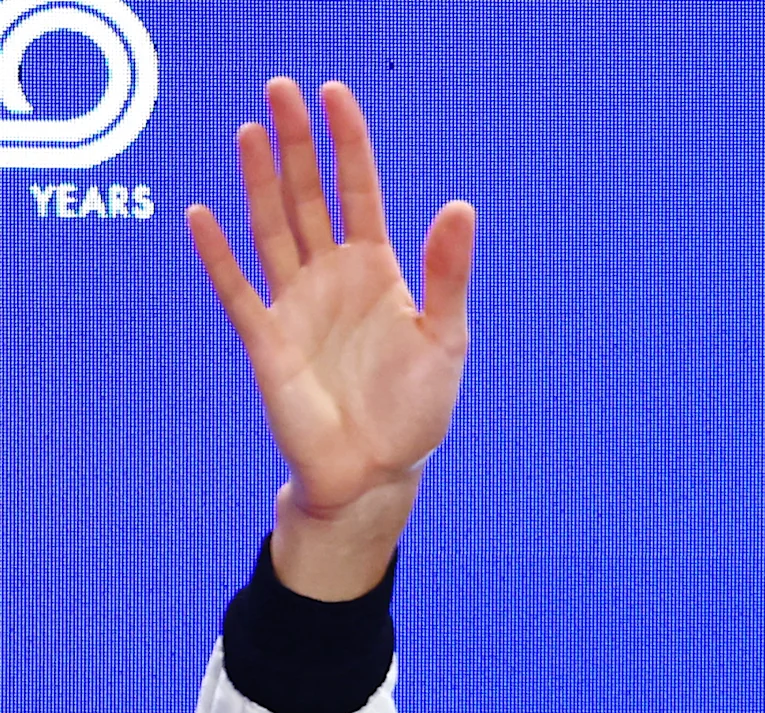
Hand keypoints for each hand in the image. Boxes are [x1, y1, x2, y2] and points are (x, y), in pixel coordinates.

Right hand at [187, 78, 474, 598]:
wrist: (377, 472)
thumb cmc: (415, 409)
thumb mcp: (445, 337)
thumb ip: (448, 273)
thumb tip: (460, 206)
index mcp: (377, 272)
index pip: (358, 193)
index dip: (347, 144)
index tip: (334, 93)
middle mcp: (331, 278)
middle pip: (308, 197)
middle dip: (296, 144)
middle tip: (280, 88)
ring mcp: (295, 304)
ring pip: (272, 228)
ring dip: (260, 181)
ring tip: (250, 130)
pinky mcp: (267, 340)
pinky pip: (238, 290)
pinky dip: (219, 255)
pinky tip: (203, 214)